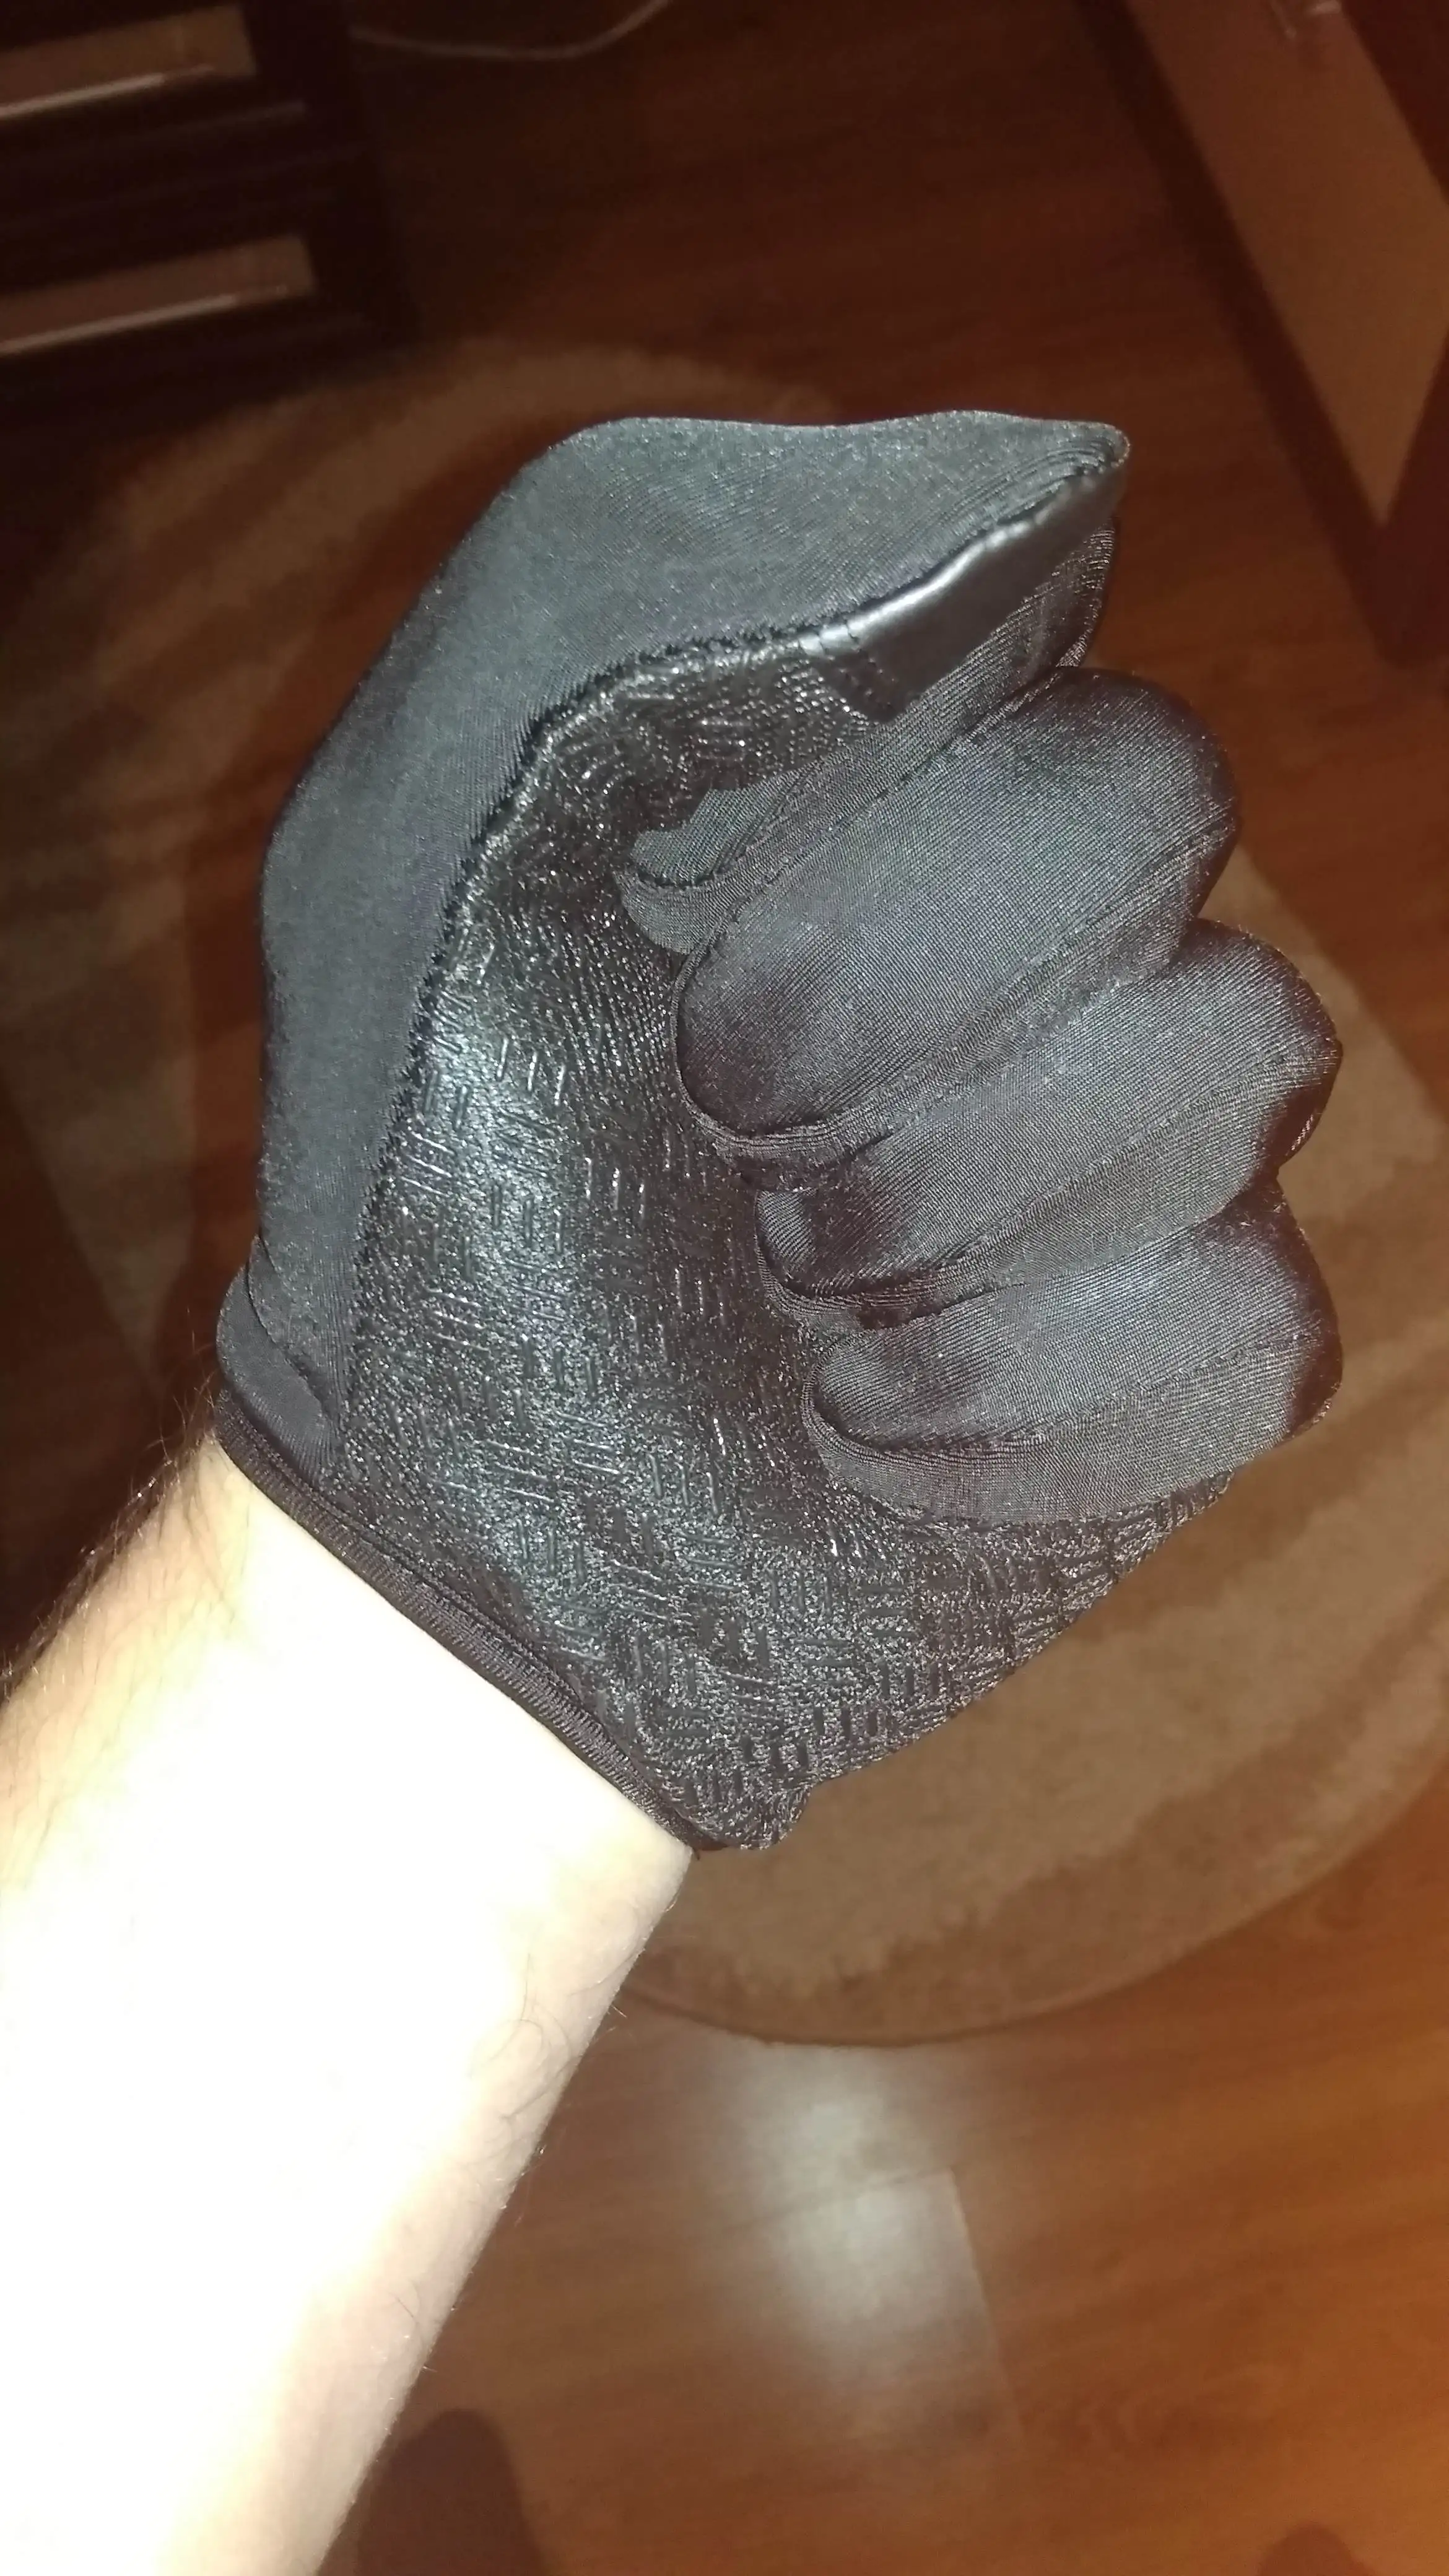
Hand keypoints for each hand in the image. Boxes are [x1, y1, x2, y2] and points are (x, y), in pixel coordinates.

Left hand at [216, 409, 1338, 1847]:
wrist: (442, 1490)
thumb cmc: (426, 1148)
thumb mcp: (435, 825)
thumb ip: (657, 592)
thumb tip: (1049, 490)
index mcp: (884, 784)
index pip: (1046, 669)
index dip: (892, 860)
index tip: (690, 1001)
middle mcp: (1038, 933)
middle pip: (1169, 809)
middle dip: (916, 1006)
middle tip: (728, 1139)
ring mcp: (1126, 1152)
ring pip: (1243, 1055)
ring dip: (960, 1199)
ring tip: (785, 1288)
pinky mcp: (1165, 1370)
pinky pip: (1257, 1325)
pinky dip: (1038, 1397)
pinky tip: (866, 1424)